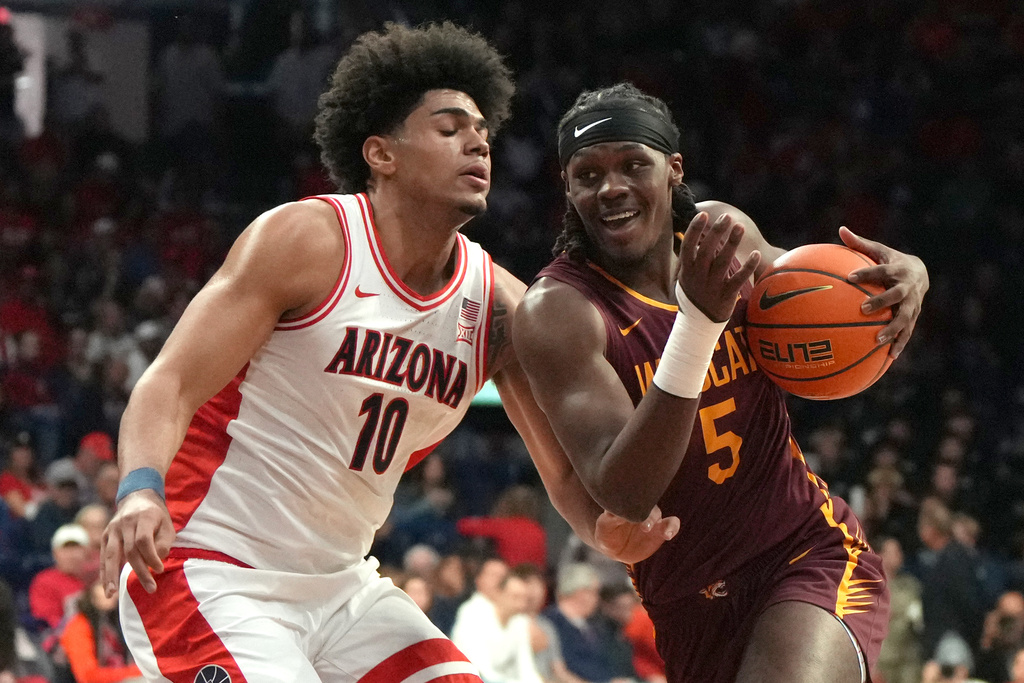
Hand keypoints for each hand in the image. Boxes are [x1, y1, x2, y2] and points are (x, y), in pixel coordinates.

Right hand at [101, 489, 174, 596]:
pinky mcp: (105, 535)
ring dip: (111, 576)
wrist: (137, 497)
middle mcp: (125, 522)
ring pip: (111, 555)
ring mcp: (113, 529)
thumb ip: (164, 543)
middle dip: (140, 571)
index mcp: (144, 517)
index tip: (159, 569)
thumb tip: (155, 563)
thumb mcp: (167, 525)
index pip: (144, 541)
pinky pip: (104, 556)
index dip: (151, 557)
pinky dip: (104, 572)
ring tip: (112, 595)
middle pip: (130, 550)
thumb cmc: (157, 516)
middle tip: (150, 589)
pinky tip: (107, 587)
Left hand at [595, 505, 679, 563]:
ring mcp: (653, 519)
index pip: (635, 496)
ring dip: (663, 522)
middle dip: (647, 515)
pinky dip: (672, 528)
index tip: (631, 512)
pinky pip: (671, 525)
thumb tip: (612, 511)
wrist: (615, 547)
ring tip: (663, 532)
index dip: (635, 501)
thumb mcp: (605, 525)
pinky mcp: (660, 531)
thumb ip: (610, 517)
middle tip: (644, 527)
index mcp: (629, 503)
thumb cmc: (608, 532)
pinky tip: (668, 535)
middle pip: (649, 506)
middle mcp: (643, 508)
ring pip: (661, 514)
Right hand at [679, 213, 760, 321]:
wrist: (699, 322)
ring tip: (740, 227)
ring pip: (723, 262)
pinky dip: (747, 267)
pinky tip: (756, 254)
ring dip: (731, 243)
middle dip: (716, 232)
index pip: (688, 246)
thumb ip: (691, 258)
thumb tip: (696, 234)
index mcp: (687, 270)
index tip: (703, 215)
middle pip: (706, 250)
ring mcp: (712, 286)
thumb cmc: (694, 292)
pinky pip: (738, 279)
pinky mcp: (726, 295)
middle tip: (726, 217)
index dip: (695, 230)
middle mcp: (698, 276)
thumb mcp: (685, 276)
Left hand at [840, 226, 928, 358]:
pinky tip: (889, 357)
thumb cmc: (890, 261)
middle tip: (863, 309)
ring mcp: (913, 303)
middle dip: (882, 302)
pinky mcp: (914, 317)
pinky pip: (907, 332)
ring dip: (893, 329)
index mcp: (897, 269)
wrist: (920, 273)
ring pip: (905, 317)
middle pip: (896, 295)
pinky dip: (900, 344)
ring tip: (877, 339)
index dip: (867, 274)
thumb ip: (859, 244)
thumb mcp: (878, 250)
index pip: (881, 271)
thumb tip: (840, 230)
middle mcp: (907, 287)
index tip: (849, 278)